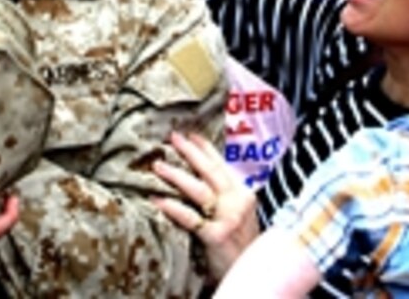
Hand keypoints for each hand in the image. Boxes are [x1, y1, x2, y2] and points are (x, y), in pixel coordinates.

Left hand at [152, 131, 259, 281]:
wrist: (252, 273)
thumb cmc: (241, 246)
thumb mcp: (240, 215)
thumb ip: (225, 198)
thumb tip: (200, 178)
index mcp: (244, 194)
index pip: (222, 165)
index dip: (205, 149)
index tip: (190, 135)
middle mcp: (238, 202)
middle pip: (210, 171)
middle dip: (190, 152)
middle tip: (172, 138)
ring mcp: (228, 218)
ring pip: (198, 189)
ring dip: (176, 175)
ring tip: (158, 165)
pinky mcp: (217, 235)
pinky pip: (190, 218)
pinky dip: (172, 207)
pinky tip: (157, 199)